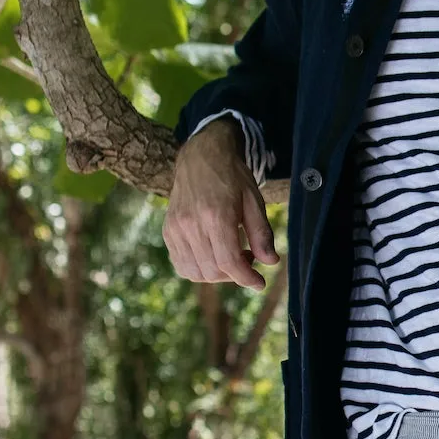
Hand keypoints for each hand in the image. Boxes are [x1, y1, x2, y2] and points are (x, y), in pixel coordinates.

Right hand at [163, 118, 279, 290]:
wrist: (201, 156)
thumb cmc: (232, 176)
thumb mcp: (254, 200)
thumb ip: (261, 233)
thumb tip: (269, 262)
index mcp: (215, 215)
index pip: (229, 262)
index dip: (246, 278)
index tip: (259, 283)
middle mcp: (190, 224)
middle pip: (212, 272)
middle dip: (235, 275)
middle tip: (249, 259)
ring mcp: (175, 229)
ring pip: (195, 273)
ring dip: (217, 275)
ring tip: (232, 257)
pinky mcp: (168, 231)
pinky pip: (181, 265)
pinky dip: (199, 270)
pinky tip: (213, 256)